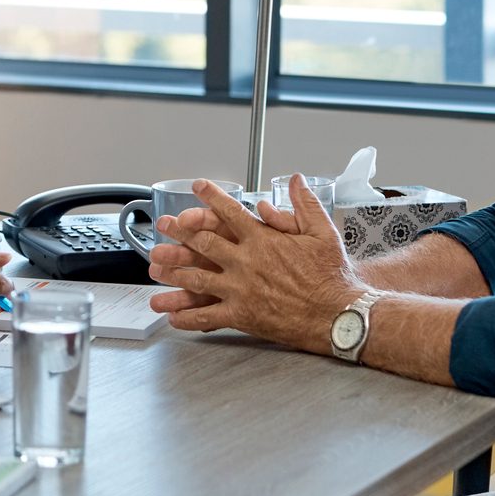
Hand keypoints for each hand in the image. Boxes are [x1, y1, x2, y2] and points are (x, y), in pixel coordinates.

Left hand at [146, 177, 363, 353]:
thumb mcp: (323, 232)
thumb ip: (305, 204)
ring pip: (198, 277)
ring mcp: (241, 290)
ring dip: (174, 271)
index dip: (211, 197)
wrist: (339, 316)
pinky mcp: (243, 316)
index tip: (197, 186)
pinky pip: (208, 316)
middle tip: (164, 225)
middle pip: (204, 242)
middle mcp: (246, 262)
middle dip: (180, 232)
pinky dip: (188, 316)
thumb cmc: (332, 275)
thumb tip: (295, 179)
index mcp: (263, 239)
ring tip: (155, 267)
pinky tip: (172, 316)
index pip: (230, 212)